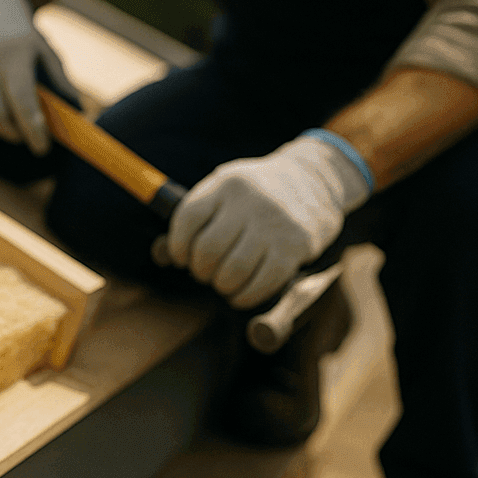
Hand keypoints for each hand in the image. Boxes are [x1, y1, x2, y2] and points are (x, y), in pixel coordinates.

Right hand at [0, 0, 74, 154]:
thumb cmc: (19, 39)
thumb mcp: (44, 52)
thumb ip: (60, 82)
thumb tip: (79, 112)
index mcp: (12, 55)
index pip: (22, 101)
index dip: (33, 129)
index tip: (42, 148)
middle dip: (15, 132)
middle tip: (26, 134)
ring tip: (10, 125)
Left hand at [157, 135, 371, 308]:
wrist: (314, 180)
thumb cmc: (256, 194)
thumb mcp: (224, 189)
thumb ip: (196, 216)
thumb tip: (162, 256)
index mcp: (226, 184)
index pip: (188, 218)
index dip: (176, 245)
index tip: (180, 257)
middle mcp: (249, 202)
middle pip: (208, 248)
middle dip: (200, 270)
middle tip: (204, 273)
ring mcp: (274, 224)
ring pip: (234, 270)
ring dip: (221, 285)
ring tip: (222, 283)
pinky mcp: (295, 246)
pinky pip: (263, 282)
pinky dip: (245, 296)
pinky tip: (240, 294)